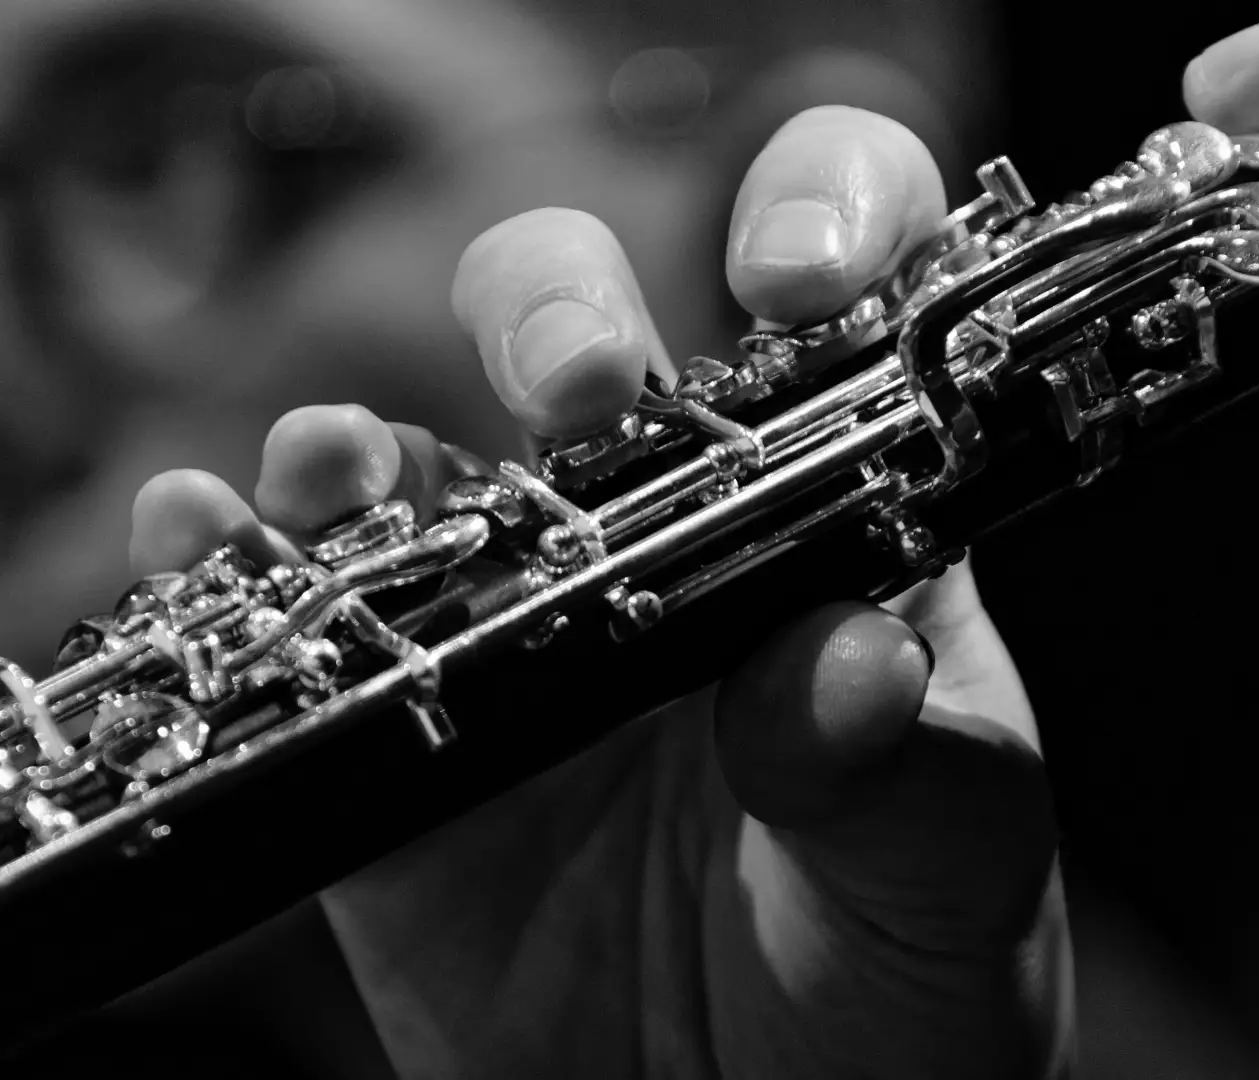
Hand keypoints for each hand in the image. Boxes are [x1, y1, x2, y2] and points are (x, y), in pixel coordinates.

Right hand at [122, 106, 1070, 1079]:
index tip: (790, 272)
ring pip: (422, 472)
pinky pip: (306, 633)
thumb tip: (844, 669)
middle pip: (596, 350)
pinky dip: (243, 571)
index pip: (844, 321)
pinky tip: (215, 542)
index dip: (817, 229)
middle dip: (562, 314)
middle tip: (579, 391)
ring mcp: (530, 643)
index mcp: (842, 539)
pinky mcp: (410, 750)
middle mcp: (677, 555)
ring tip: (343, 470)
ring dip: (361, 440)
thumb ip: (914, 776)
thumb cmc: (907, 997)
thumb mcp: (952, 885)